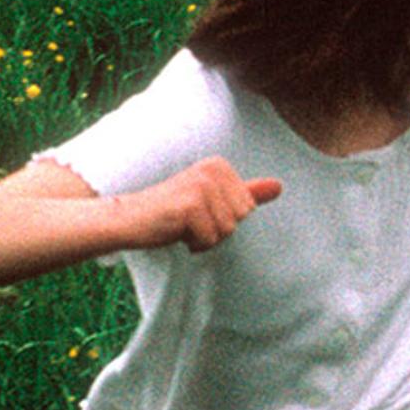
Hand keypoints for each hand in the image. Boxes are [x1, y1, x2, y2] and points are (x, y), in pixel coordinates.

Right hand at [133, 158, 280, 252]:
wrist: (129, 218)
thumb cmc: (170, 211)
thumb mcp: (212, 200)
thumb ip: (246, 192)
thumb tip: (280, 186)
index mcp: (219, 166)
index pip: (247, 208)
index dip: (224, 219)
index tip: (199, 211)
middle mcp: (212, 170)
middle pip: (240, 219)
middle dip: (217, 229)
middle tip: (189, 220)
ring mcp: (201, 187)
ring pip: (226, 231)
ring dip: (204, 237)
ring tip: (182, 225)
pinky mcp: (190, 206)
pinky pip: (210, 239)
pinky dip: (194, 244)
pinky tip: (175, 232)